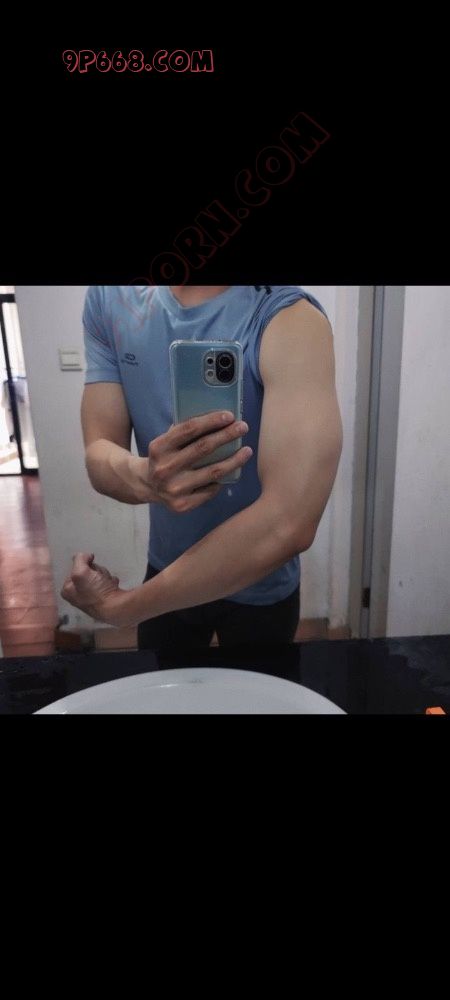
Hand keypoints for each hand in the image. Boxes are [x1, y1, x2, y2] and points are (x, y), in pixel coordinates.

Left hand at [61, 553, 129, 626]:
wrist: (116, 608)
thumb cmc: (96, 594)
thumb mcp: (81, 572)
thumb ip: (79, 559)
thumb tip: (85, 556)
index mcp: (67, 591)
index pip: (75, 569)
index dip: (84, 566)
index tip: (89, 569)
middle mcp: (78, 596)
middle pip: (87, 572)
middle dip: (96, 571)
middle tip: (99, 578)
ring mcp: (92, 598)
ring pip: (98, 576)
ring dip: (104, 576)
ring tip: (107, 583)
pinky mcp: (104, 599)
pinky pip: (108, 583)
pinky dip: (111, 583)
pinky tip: (112, 587)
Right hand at [134, 411, 252, 512]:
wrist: (147, 486)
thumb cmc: (165, 457)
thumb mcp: (166, 441)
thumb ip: (184, 431)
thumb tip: (218, 418)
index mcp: (159, 448)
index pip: (188, 429)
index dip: (211, 421)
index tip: (229, 415)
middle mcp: (165, 468)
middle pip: (203, 448)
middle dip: (227, 435)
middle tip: (243, 427)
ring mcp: (174, 489)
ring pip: (213, 471)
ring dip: (234, 460)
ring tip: (247, 450)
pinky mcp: (183, 504)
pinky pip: (211, 489)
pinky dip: (223, 479)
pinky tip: (232, 471)